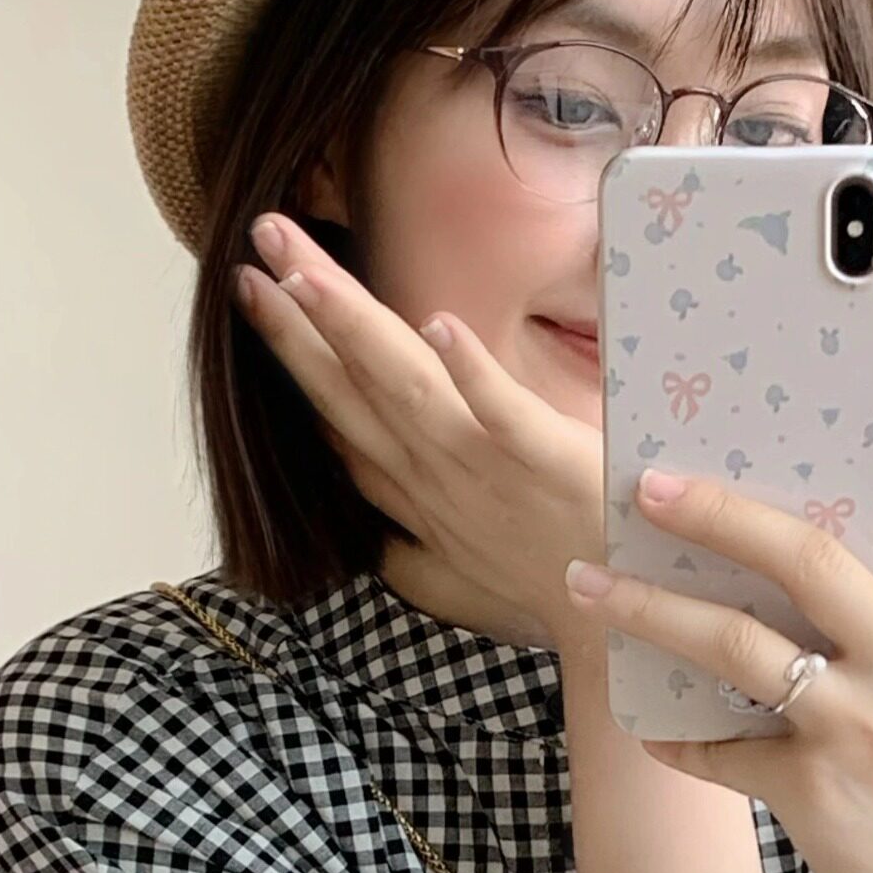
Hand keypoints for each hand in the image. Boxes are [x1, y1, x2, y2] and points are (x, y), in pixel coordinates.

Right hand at [240, 214, 602, 644]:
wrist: (619, 630)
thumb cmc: (548, 583)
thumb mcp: (461, 569)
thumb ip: (412, 543)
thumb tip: (372, 531)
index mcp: (417, 488)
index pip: (339, 411)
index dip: (293, 349)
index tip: (253, 285)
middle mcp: (436, 475)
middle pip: (351, 387)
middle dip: (298, 318)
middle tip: (256, 242)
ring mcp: (487, 470)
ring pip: (406, 387)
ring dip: (353, 328)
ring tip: (307, 272)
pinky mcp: (549, 465)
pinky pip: (502, 414)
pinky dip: (469, 373)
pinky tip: (439, 324)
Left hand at [567, 327, 872, 872]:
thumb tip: (790, 557)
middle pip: (810, 558)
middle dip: (718, 511)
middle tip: (643, 479)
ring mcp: (865, 729)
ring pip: (739, 648)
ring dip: (651, 611)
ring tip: (586, 584)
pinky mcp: (818, 791)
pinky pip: (722, 749)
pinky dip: (681, 738)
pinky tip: (650, 726)